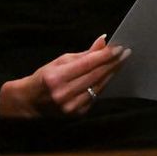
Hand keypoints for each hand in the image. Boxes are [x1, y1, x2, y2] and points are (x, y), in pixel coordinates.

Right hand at [0, 35, 130, 118]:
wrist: (31, 101)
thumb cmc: (44, 77)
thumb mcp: (58, 62)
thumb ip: (82, 55)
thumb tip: (102, 42)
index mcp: (56, 77)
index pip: (86, 64)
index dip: (104, 55)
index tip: (118, 48)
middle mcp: (64, 92)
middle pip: (95, 75)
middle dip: (112, 63)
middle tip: (124, 54)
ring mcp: (72, 105)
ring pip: (98, 87)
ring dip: (111, 74)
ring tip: (120, 63)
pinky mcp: (78, 113)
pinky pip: (96, 96)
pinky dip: (103, 85)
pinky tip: (108, 77)